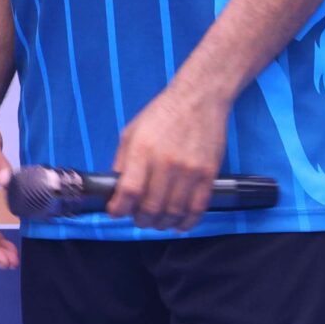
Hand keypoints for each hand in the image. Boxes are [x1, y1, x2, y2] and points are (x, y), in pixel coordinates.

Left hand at [106, 86, 230, 230]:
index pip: (129, 190)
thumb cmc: (161, 114)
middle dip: (141, 220)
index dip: (119, 208)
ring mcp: (189, 170)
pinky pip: (197, 208)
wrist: (199, 99)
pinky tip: (179, 224)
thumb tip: (116, 188)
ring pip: (174, 211)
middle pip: (152, 207)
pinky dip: (187, 222)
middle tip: (138, 220)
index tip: (116, 212)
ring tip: (156, 223)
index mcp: (142, 150)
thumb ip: (123, 160)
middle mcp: (166, 163)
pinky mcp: (208, 174)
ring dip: (162, 224)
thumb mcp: (132, 131)